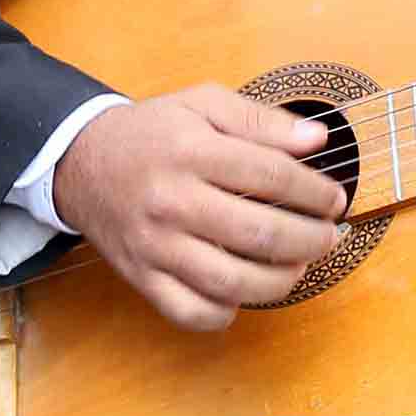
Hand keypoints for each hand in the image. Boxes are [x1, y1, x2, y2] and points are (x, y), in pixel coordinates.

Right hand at [52, 87, 348, 331]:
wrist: (80, 162)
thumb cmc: (152, 132)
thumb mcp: (202, 104)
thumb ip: (262, 119)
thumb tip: (317, 140)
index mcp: (191, 150)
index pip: (271, 175)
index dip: (315, 192)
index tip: (335, 200)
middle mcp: (172, 199)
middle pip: (259, 232)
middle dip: (310, 240)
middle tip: (329, 237)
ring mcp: (156, 245)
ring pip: (231, 281)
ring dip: (281, 281)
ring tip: (299, 265)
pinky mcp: (142, 277)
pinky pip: (191, 312)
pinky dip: (227, 312)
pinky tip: (244, 291)